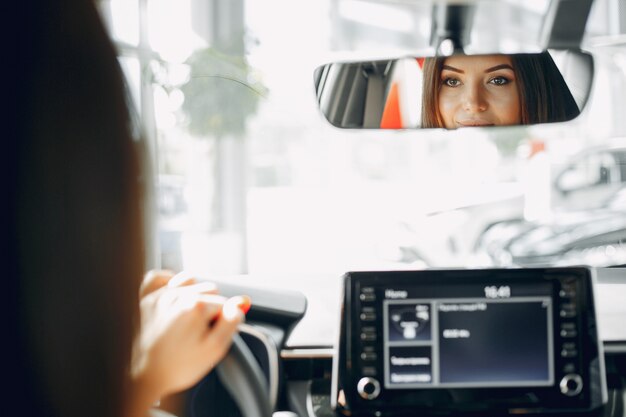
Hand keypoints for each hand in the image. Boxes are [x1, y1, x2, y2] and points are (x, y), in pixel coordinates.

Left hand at [130, 270, 248, 412]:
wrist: (144, 378)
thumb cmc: (178, 367)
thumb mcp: (215, 350)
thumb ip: (231, 323)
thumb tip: (239, 303)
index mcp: (196, 306)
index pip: (225, 304)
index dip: (223, 321)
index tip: (213, 336)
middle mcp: (177, 295)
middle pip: (210, 289)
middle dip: (210, 306)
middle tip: (201, 330)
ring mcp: (159, 296)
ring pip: (189, 281)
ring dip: (194, 293)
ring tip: (190, 315)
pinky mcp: (145, 300)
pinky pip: (158, 277)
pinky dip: (168, 282)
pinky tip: (173, 294)